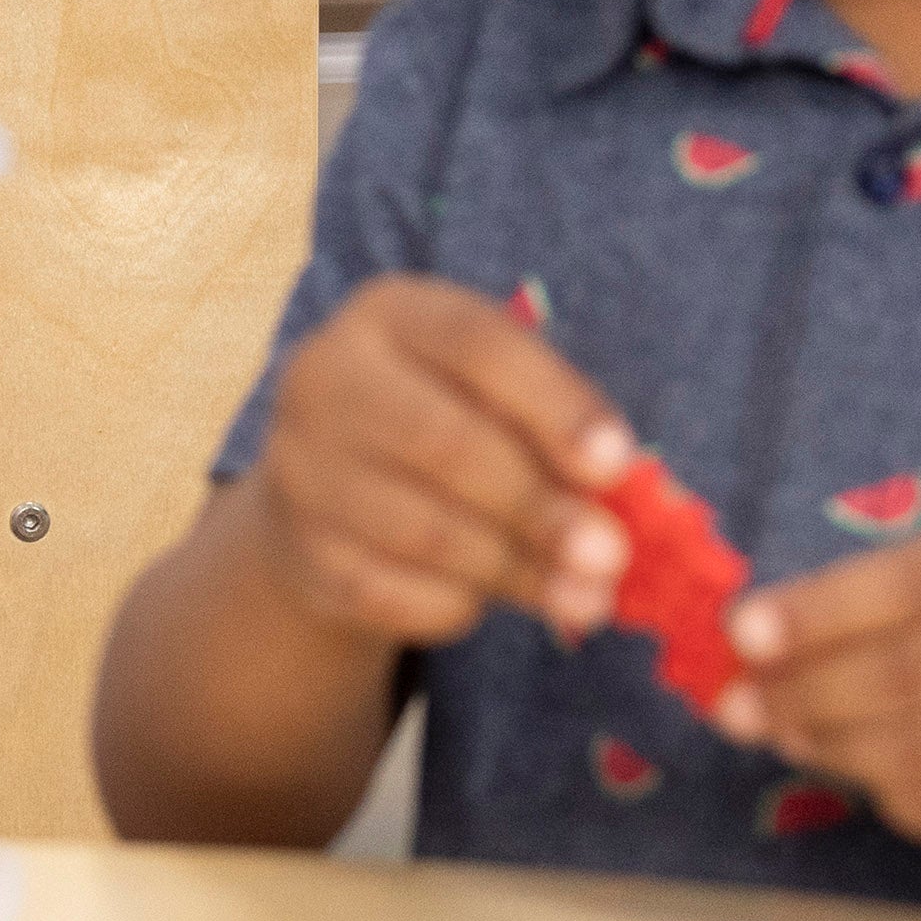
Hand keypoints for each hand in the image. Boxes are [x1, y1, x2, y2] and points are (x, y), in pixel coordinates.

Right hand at [247, 274, 637, 648]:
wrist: (332, 484)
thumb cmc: (446, 417)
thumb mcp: (495, 390)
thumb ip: (554, 426)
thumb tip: (615, 497)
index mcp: (390, 315)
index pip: (475, 344)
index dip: (552, 404)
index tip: (618, 464)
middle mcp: (327, 379)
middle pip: (442, 442)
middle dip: (538, 506)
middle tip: (611, 555)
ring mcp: (303, 467)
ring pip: (421, 530)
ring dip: (516, 570)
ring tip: (583, 597)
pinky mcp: (303, 550)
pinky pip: (390, 591)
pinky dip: (455, 605)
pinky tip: (489, 599)